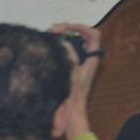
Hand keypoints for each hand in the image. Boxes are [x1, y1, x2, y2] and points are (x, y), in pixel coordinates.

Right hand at [48, 21, 100, 139]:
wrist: (70, 111)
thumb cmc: (72, 94)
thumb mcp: (72, 73)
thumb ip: (70, 56)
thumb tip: (64, 41)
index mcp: (91, 58)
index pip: (93, 35)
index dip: (81, 27)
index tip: (65, 28)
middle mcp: (86, 58)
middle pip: (81, 35)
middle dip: (67, 29)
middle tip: (52, 31)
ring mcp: (77, 62)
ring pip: (72, 41)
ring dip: (60, 36)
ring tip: (47, 35)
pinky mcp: (68, 66)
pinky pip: (64, 49)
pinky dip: (56, 44)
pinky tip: (46, 46)